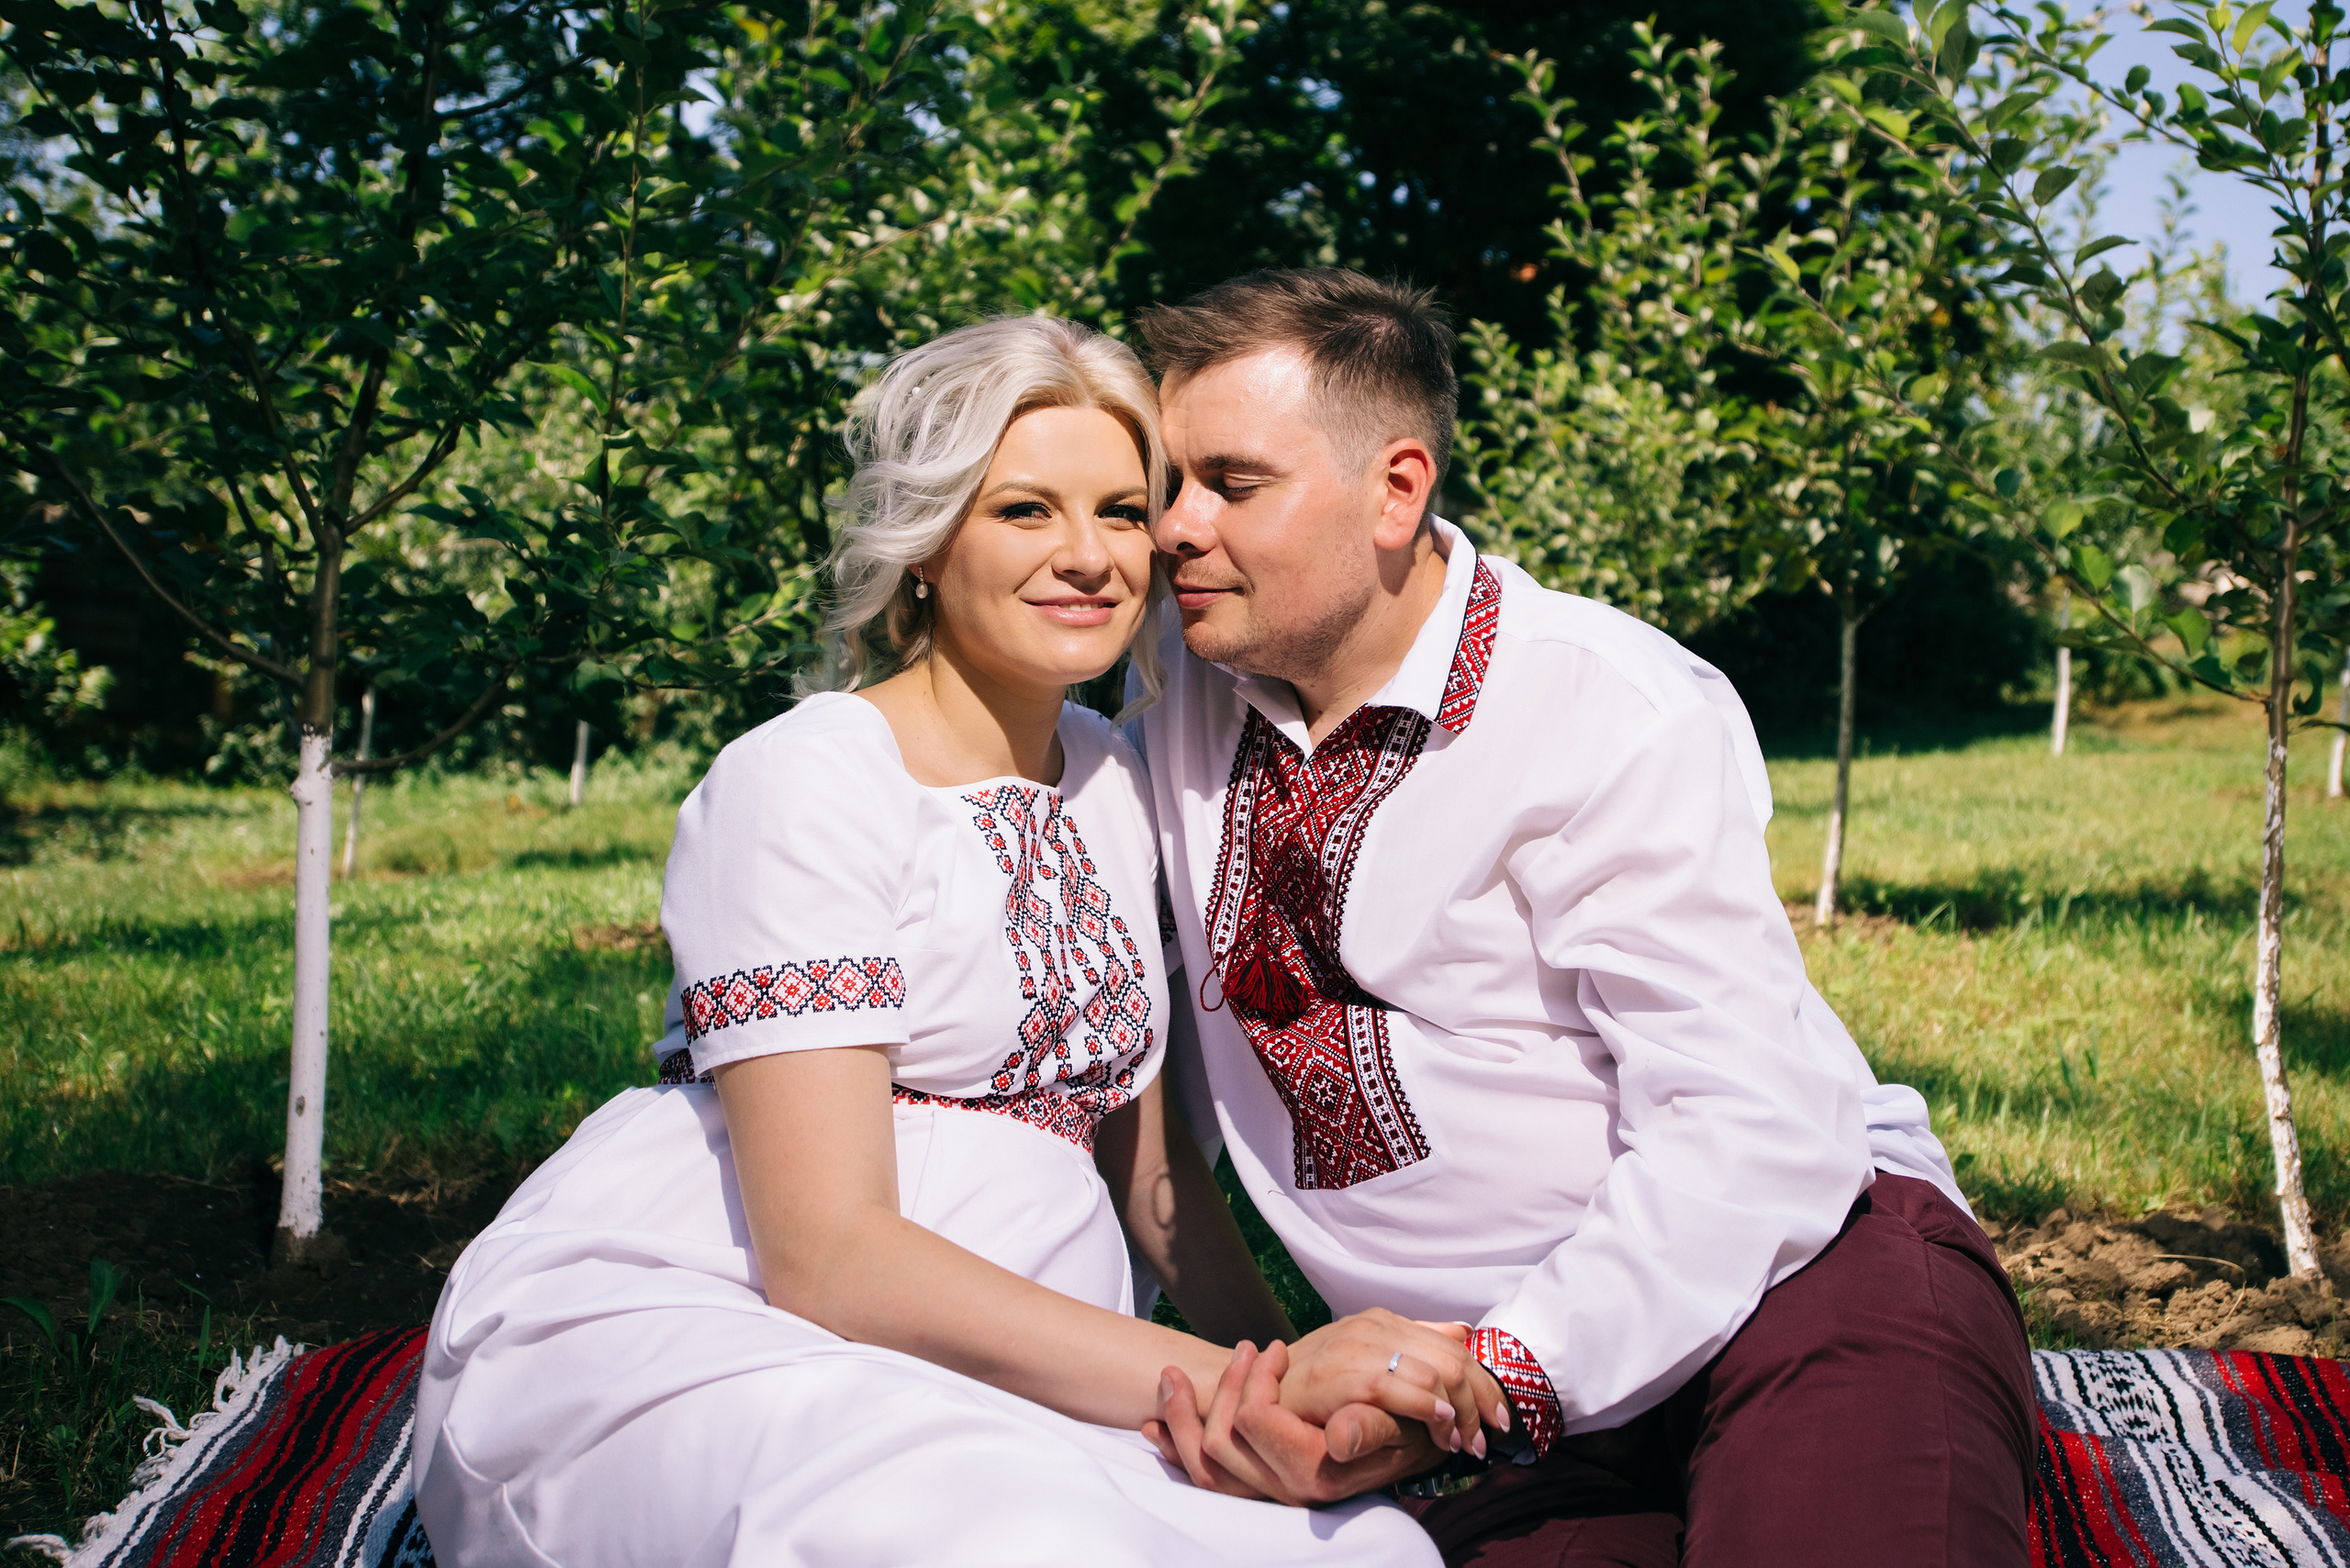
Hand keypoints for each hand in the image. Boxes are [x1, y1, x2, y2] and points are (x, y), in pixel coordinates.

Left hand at [1144, 1341, 1444, 1504]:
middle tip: (1236, 1350)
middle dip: (1216, 1391)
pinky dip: (1174, 1448)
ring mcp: (1268, 1490)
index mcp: (1314, 1472)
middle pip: (1221, 1445)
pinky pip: (1203, 1477)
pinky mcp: (1257, 1485)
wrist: (1411, 1447)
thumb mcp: (1400, 1425)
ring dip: (1179, 1419)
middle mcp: (1285, 1490)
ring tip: (1169, 1377)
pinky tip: (1153, 1425)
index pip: (1258, 1423)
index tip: (1274, 1348)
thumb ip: (1368, 1429)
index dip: (1256, 1381)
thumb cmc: (1407, 1429)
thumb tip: (1337, 1433)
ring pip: (1204, 1466)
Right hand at [1277, 1308, 1507, 1459]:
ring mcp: (1356, 1346)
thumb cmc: (1317, 1384)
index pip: (1453, 1346)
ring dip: (1458, 1413)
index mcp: (1383, 1321)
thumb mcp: (1369, 1358)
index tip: (1497, 1417)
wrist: (1261, 1389)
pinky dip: (1425, 1406)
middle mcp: (1374, 1326)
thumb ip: (1413, 1344)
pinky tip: (1440, 1425)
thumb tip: (1464, 1330)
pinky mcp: (1339, 1374)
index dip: (1483, 1384)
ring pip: (1434, 1372)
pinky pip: (1396, 1387)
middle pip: (1452, 1359)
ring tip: (1464, 1442)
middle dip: (1479, 1402)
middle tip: (1488, 1437)